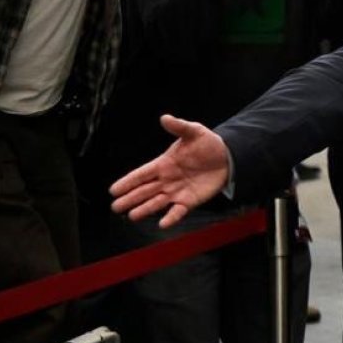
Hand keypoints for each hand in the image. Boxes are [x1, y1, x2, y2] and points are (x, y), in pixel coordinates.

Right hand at [109, 115, 229, 227]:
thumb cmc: (208, 144)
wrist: (228, 157)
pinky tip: (162, 224)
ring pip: (157, 202)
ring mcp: (177, 191)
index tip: (113, 190)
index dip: (128, 181)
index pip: (141, 174)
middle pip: (144, 190)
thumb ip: (179, 126)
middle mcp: (166, 180)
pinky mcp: (190, 201)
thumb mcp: (194, 132)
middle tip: (115, 207)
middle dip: (130, 198)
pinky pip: (178, 211)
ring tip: (131, 216)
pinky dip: (171, 218)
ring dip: (145, 209)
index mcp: (164, 164)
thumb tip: (165, 117)